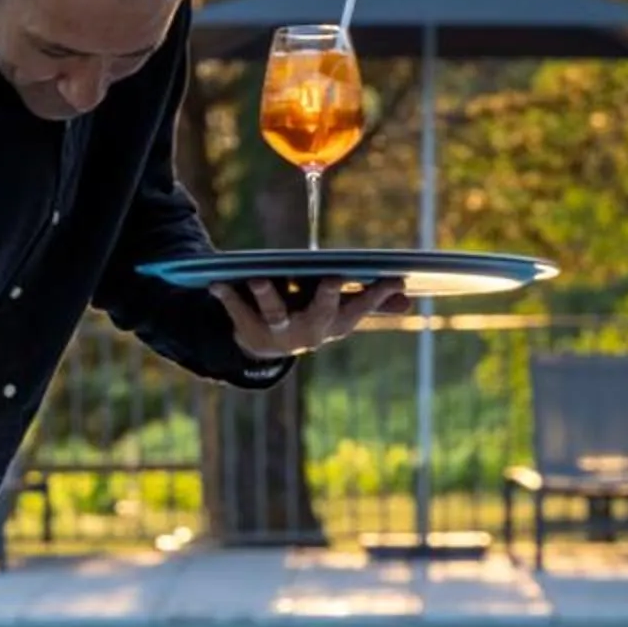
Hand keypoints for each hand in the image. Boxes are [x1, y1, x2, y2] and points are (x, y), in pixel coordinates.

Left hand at [213, 275, 407, 358]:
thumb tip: (408, 298)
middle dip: (326, 296)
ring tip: (258, 277)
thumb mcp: (339, 313)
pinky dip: (228, 298)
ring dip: (267, 295)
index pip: (360, 308)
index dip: (378, 295)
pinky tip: (218, 282)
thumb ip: (371, 304)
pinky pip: (238, 312)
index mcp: (334, 324)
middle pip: (321, 314)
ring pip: (275, 314)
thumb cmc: (309, 318)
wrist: (264, 349)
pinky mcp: (250, 331)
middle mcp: (310, 332)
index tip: (395, 278)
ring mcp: (279, 334)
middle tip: (331, 278)